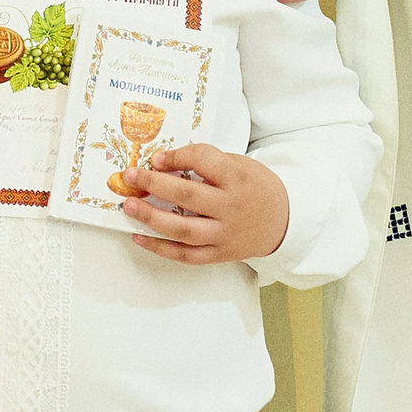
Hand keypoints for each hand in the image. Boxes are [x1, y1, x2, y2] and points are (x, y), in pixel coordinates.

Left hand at [120, 145, 289, 265]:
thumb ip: (208, 164)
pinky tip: (140, 236)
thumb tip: (164, 164)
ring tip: (129, 206)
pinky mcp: (219, 253)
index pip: (203, 161)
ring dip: (151, 217)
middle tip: (131, 177)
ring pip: (183, 230)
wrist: (283, 220)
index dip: (177, 156)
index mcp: (237, 178)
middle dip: (154, 184)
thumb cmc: (255, 189)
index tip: (158, 158)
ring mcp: (224, 234)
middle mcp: (230, 207)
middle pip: (188, 196)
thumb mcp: (240, 165)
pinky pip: (185, 255)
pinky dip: (160, 248)